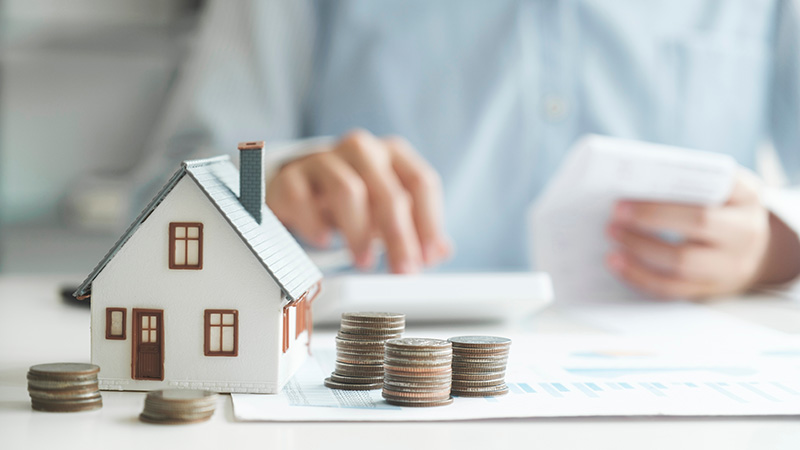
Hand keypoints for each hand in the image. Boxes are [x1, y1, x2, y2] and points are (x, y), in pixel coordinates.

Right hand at [267, 129, 451, 272]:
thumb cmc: (351, 200)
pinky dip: (315, 223)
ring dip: (360, 233)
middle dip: (399, 237)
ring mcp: (323, 159)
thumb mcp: (386, 210)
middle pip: (388, 192)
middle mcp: (361, 150)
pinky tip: (323, 240)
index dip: (428, 224)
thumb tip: (440, 252)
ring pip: (348, 191)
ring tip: (363, 261)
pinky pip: (303, 198)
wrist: (299, 186)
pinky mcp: (290, 176)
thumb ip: (416, 228)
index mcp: (391, 154)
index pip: (420, 183)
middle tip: (401, 270)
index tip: (428, 258)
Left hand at [605, 169, 799, 298]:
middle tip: (615, 213)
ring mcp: (731, 265)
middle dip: (652, 217)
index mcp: (745, 196)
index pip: (714, 185)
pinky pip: (672, 288)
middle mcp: (745, 231)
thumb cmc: (720, 208)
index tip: (637, 187)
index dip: (678, 183)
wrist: (753, 250)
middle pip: (699, 223)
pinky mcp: (710, 289)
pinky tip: (618, 263)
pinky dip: (640, 276)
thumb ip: (686, 180)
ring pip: (683, 262)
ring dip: (640, 249)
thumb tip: (633, 179)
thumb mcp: (718, 187)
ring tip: (612, 236)